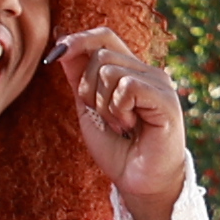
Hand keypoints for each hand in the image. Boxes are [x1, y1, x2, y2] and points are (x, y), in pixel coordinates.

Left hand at [51, 29, 191, 219]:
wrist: (139, 182)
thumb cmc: (117, 149)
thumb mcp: (88, 108)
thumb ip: (78, 76)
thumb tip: (61, 42)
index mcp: (131, 71)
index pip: (104, 37)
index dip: (77, 40)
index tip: (53, 57)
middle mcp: (148, 72)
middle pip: (100, 54)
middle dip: (87, 89)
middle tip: (102, 116)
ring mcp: (160, 84)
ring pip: (109, 71)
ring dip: (103, 104)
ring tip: (119, 124)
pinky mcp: (166, 100)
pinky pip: (127, 86)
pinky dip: (118, 109)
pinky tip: (130, 125)